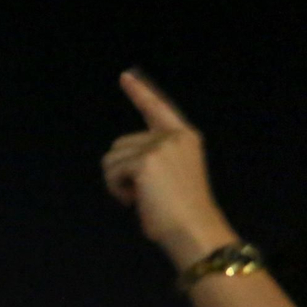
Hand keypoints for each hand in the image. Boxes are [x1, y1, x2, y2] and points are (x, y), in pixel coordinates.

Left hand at [103, 70, 238, 267]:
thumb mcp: (170, 178)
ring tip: (140, 198)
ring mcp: (160, 146)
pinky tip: (134, 201)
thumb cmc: (181, 215)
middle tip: (142, 194)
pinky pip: (112, 172)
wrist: (194, 230)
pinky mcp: (146, 161)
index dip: (140, 93)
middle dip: (121, 171)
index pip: (157, 108)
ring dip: (117, 182)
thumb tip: (120, 167)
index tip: (125, 76)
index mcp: (185, 138)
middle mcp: (174, 137)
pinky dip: (116, 190)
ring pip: (112, 158)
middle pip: (120, 144)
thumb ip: (152, 161)